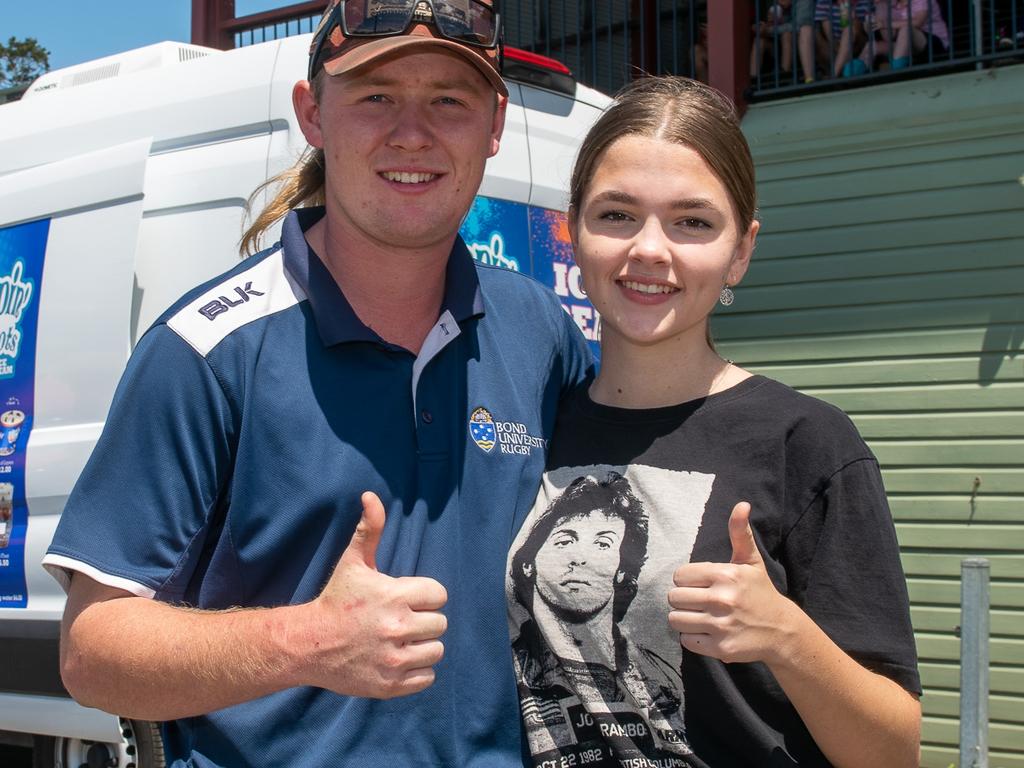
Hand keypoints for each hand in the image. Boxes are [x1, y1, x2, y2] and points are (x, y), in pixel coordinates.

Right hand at [303, 492, 447, 697]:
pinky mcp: (390, 685)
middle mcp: (397, 628)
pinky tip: (398, 659)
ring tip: (400, 640)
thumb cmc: (336, 600)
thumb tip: (371, 496)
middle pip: (440, 624)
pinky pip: (427, 678)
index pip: (439, 595)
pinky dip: (417, 671)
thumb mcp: (353, 562)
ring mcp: (394, 659)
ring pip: (436, 651)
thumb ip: (369, 529)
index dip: (425, 596)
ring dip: (422, 646)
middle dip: (423, 621)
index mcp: (394, 596)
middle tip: (401, 620)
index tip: (406, 598)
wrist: (308, 644)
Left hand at [667, 502, 796, 664]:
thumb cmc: (760, 592)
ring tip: (700, 616)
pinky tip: (707, 632)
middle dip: (683, 599)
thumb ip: (740, 532)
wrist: (782, 631)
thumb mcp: (750, 561)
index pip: (680, 576)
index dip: (687, 580)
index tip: (701, 584)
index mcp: (725, 575)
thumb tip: (742, 504)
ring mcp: (721, 626)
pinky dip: (693, 638)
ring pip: (675, 619)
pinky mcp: (721, 648)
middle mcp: (722, 600)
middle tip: (699, 601)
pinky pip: (686, 641)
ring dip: (684, 619)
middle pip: (674, 597)